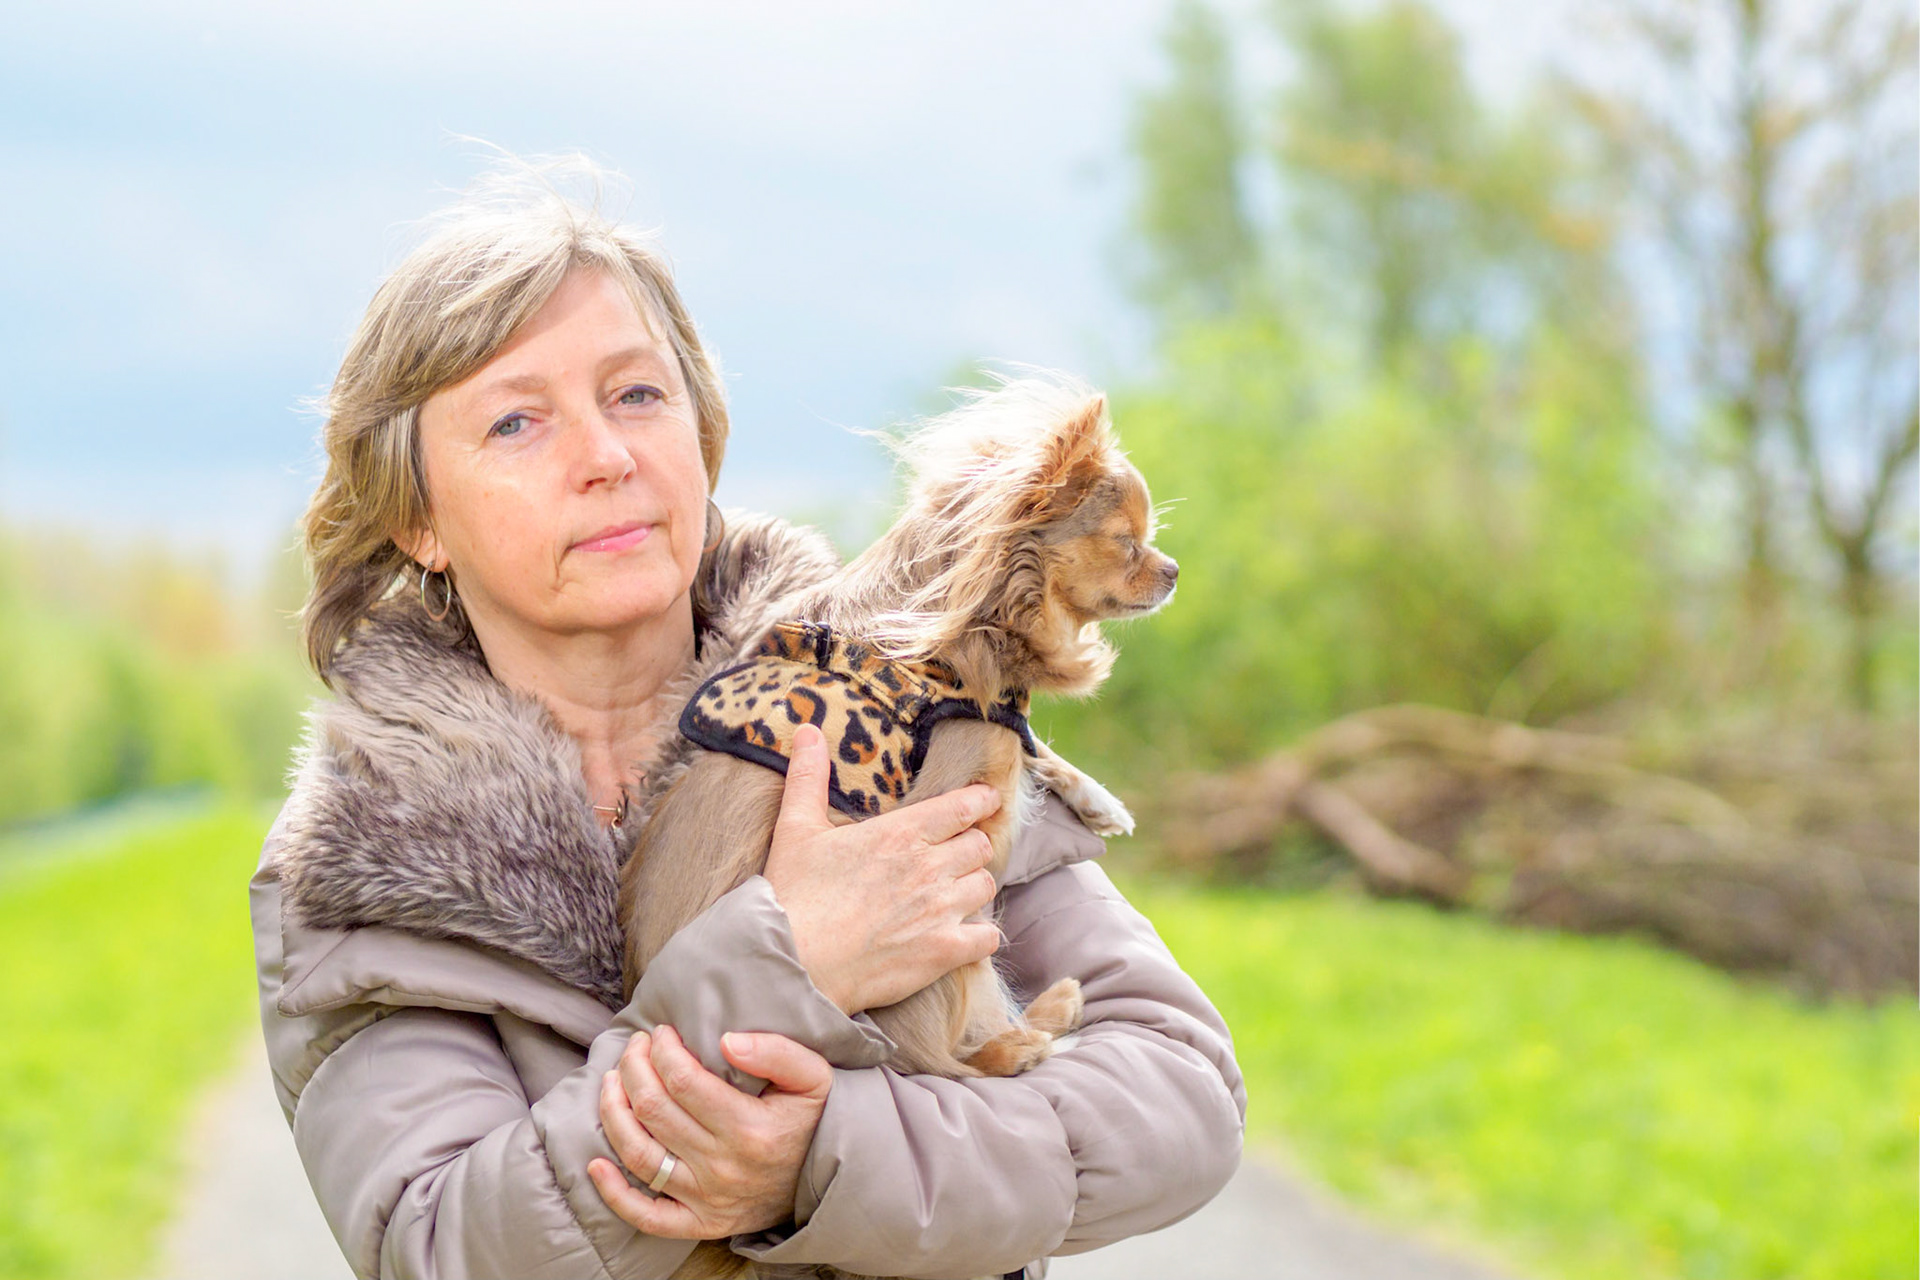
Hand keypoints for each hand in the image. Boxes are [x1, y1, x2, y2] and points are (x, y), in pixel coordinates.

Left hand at [588, 1025, 831, 1238]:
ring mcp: (707, 1198)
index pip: (683, 1080)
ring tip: (611, 1081)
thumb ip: (776, 1052)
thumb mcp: (813, 1077)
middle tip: (635, 1046)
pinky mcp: (699, 1222)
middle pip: (654, 1110)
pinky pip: (646, 1216)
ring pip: (639, 1155)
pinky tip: (596, 1165)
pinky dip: (614, 1194)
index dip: (662, 1049)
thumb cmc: (813, 1120)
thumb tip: (726, 1040)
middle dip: (634, 1068)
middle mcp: (723, 1166)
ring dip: (614, 1113)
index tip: (660, 1032)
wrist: (828, 1179)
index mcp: (749, 1128)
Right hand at [763, 723, 1002, 1014]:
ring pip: (985, 886)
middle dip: (971, 847)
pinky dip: (981, 936)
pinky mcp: (943, 951)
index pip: (962, 806)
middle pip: (980, 846)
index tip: (986, 800)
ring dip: (973, 887)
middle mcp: (929, 866)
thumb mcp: (796, 827)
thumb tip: (808, 730)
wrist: (793, 960)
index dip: (980, 801)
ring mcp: (940, 910)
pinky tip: (966, 937)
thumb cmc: (793, 894)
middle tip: (956, 855)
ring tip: (956, 893)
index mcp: (901, 832)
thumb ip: (808, 776)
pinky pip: (987, 938)